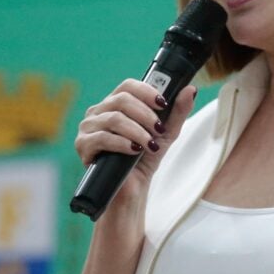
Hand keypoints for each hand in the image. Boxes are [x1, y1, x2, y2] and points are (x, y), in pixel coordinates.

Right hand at [73, 81, 197, 197]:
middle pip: (121, 100)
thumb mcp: (166, 133)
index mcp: (115, 104)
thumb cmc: (146, 157)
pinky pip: (102, 138)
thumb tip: (191, 90)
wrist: (133, 187)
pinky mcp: (83, 146)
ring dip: (137, 131)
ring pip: (114, 119)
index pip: (128, 86)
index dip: (146, 91)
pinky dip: (122, 143)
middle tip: (158, 130)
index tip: (163, 103)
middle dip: (145, 115)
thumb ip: (177, 112)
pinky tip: (133, 150)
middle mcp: (98, 112)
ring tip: (149, 145)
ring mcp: (88, 128)